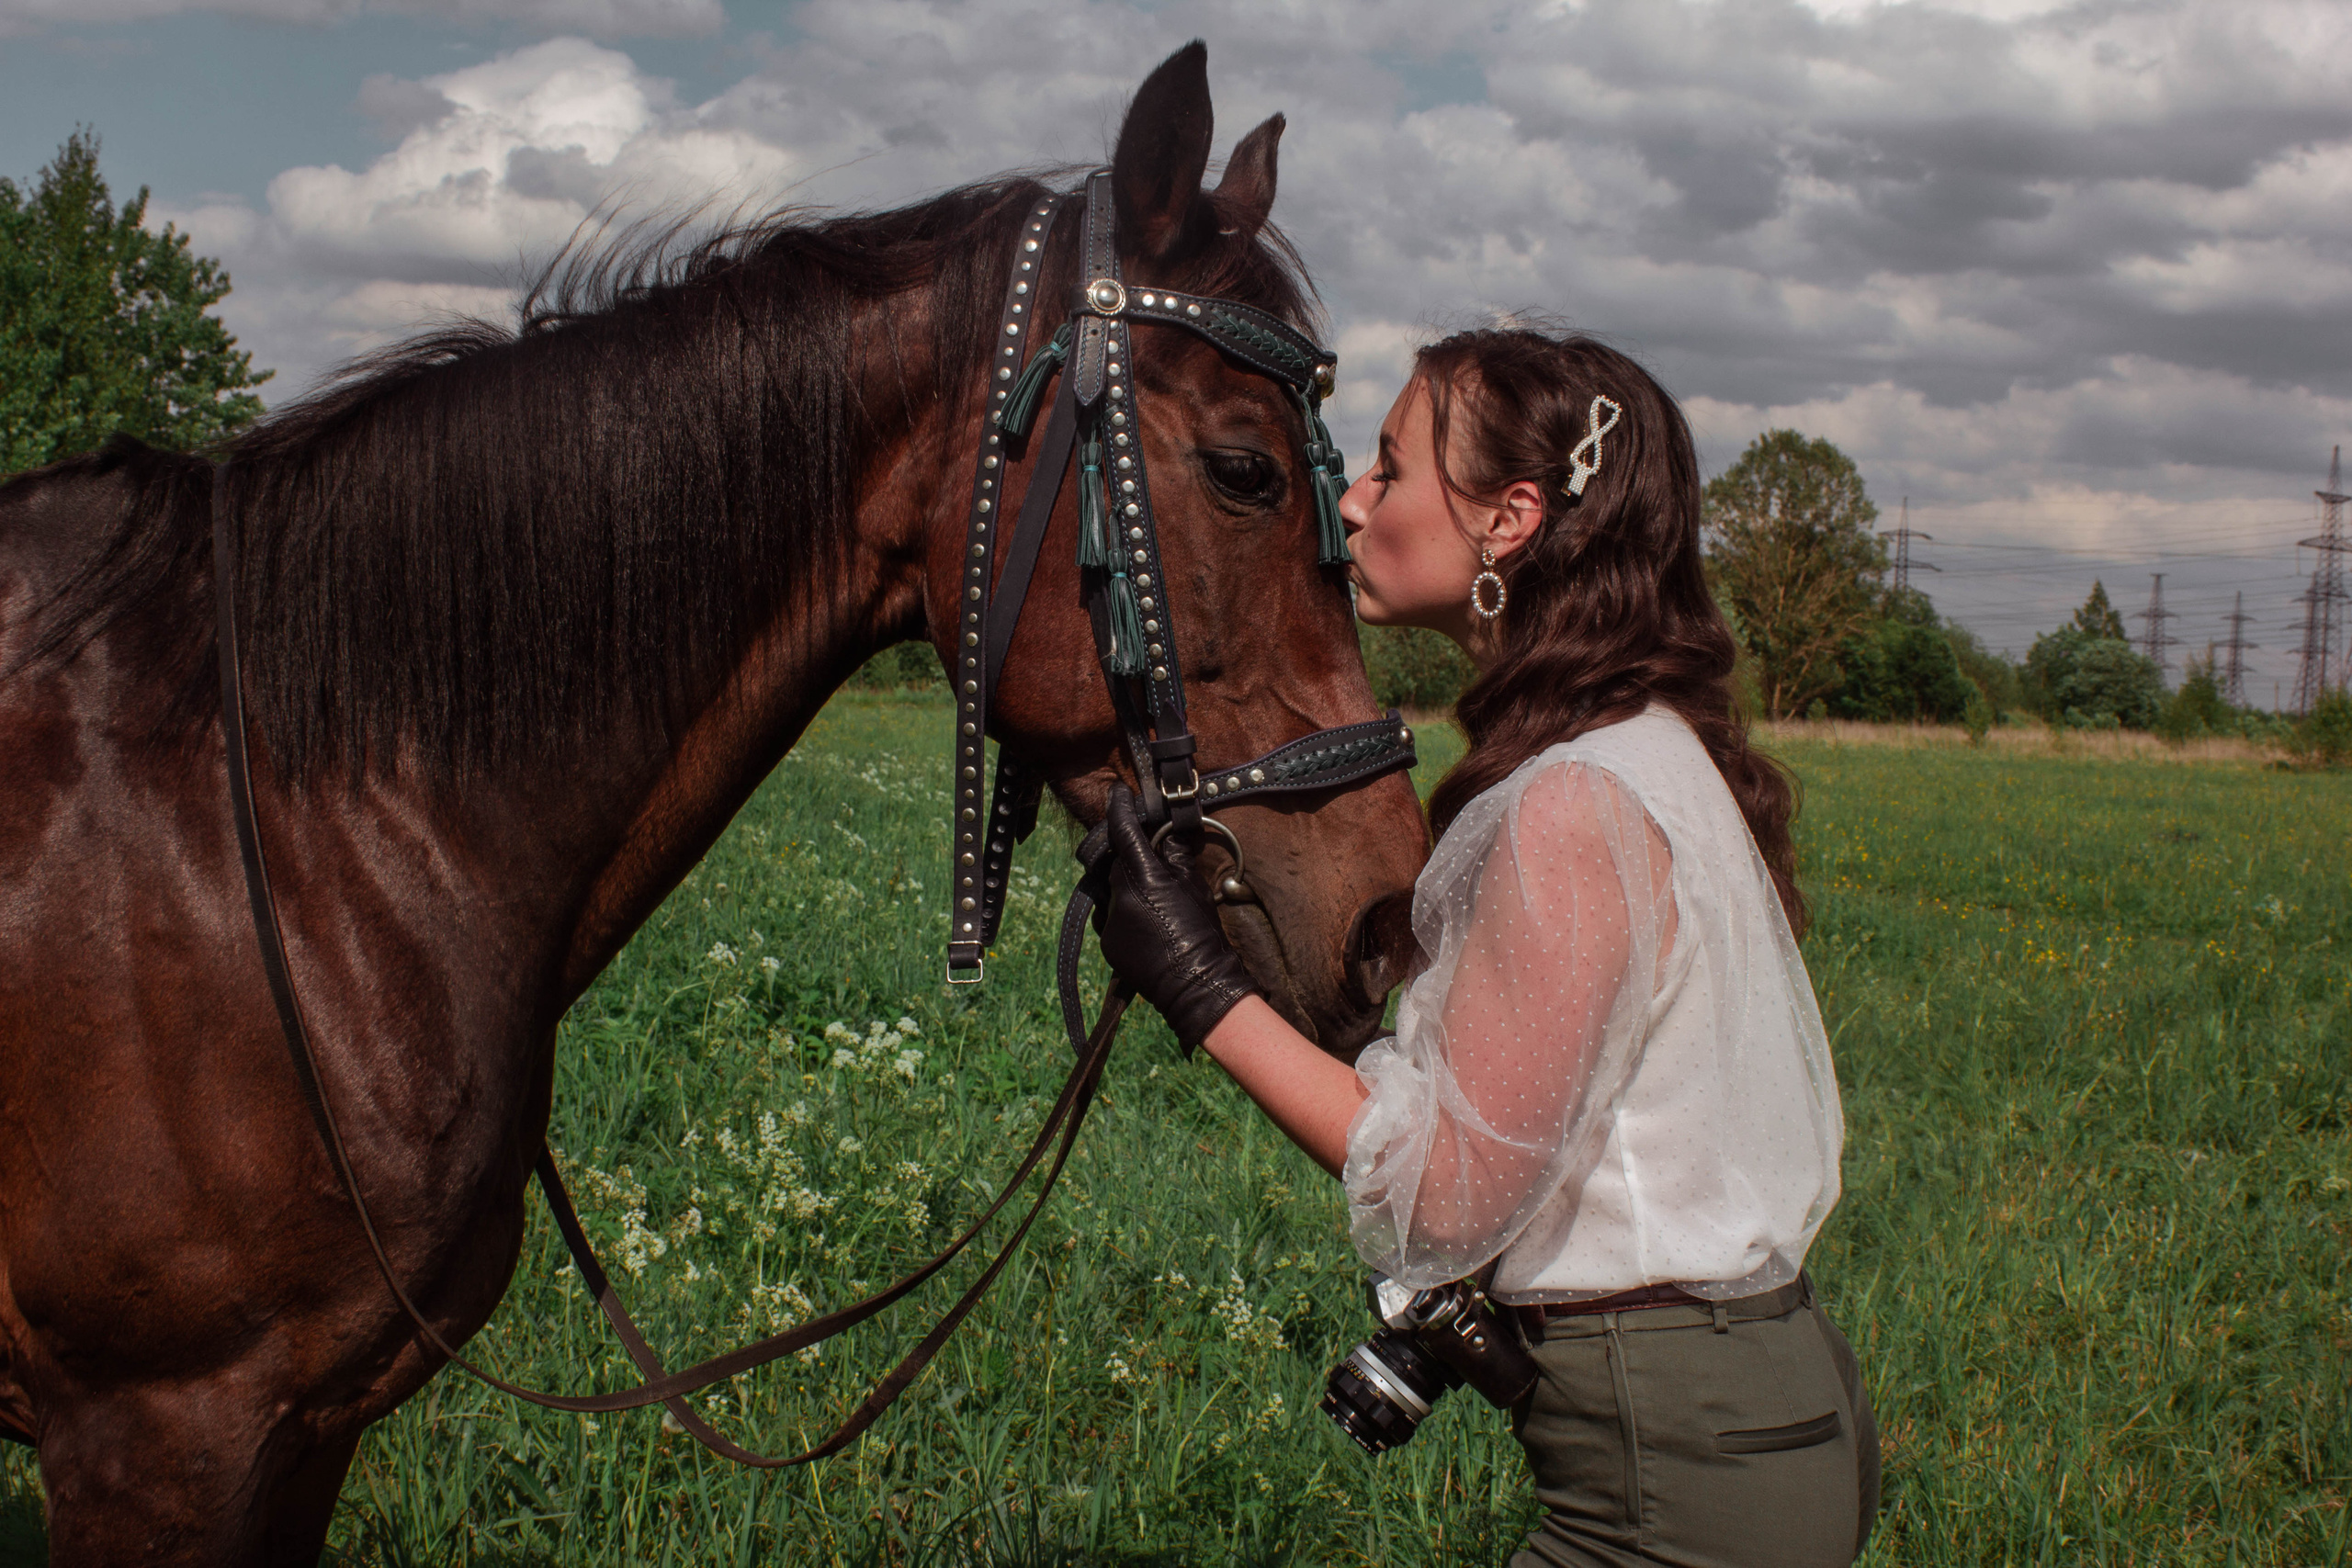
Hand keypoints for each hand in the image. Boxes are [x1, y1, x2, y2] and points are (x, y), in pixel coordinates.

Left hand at [1095, 787, 1259, 1054]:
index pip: (1122, 831)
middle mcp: (1119, 897)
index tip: (1118, 792)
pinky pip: (1111, 916)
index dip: (1119, 807)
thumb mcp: (1195, 886)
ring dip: (1126, 886)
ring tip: (1154, 900)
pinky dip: (1125, 912)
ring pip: (1112, 889)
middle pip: (1116, 862)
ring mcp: (1109, 922)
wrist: (1197, 986)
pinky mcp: (1107, 942)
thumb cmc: (1204, 933)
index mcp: (1142, 878)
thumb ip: (1175, 855)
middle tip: (1151, 859)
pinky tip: (1150, 924)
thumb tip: (1165, 832)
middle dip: (1129, 856)